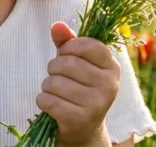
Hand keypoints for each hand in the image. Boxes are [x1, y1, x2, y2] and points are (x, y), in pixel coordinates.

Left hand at [36, 22, 120, 146]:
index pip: (87, 45)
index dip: (69, 47)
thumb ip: (68, 42)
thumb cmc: (79, 87)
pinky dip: (42, 100)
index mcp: (112, 67)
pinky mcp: (79, 120)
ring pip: (54, 82)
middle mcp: (109, 86)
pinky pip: (47, 100)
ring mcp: (96, 104)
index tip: (66, 55)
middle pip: (66, 63)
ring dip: (47, 86)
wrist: (84, 129)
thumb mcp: (77, 62)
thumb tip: (57, 25)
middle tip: (57, 76)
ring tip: (56, 92)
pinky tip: (52, 105)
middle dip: (53, 68)